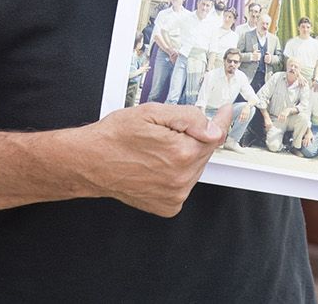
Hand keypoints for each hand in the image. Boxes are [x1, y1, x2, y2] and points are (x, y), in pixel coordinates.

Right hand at [78, 103, 230, 216]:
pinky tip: (156, 165)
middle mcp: (181, 178)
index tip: (226, 112)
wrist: (91, 162)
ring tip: (157, 149)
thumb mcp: (151, 113)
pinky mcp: (168, 206)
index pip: (215, 136)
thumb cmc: (115, 136)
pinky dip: (176, 173)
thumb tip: (214, 129)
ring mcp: (175, 195)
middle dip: (193, 138)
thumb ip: (188, 118)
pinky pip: (182, 184)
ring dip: (184, 156)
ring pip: (194, 168)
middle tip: (168, 130)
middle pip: (203, 152)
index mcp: (181, 153)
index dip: (221, 120)